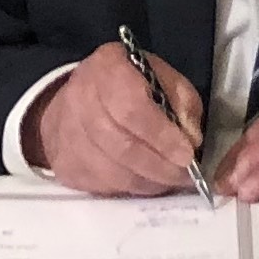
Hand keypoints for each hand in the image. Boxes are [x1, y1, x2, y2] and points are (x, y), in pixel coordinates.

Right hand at [23, 43, 209, 196]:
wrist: (76, 100)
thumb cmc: (126, 85)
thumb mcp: (161, 76)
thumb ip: (182, 102)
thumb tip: (191, 139)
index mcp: (107, 69)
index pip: (133, 109)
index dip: (162, 136)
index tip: (187, 155)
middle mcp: (80, 99)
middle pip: (122, 146)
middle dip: (161, 166)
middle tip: (185, 175)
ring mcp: (68, 135)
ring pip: (114, 173)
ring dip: (150, 182)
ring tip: (172, 180)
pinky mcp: (67, 165)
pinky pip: (104, 186)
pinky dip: (132, 189)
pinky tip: (148, 180)